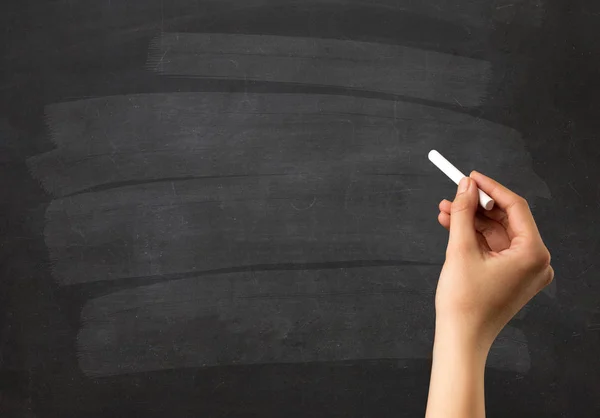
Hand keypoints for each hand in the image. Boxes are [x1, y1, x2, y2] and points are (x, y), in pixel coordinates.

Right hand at [436, 171, 553, 348]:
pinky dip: (475, 238)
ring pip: (498, 234)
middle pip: (506, 220)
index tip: (470, 176)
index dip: (491, 189)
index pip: (515, 208)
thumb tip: (466, 185)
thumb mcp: (460, 249)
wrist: (460, 339)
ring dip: (472, 222)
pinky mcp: (513, 278)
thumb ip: (465, 212)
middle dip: (477, 207)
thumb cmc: (464, 302)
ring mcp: (525, 272)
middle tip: (454, 194)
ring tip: (446, 212)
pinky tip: (453, 227)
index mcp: (534, 254)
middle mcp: (536, 262)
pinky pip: (495, 249)